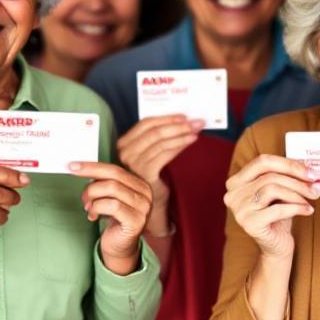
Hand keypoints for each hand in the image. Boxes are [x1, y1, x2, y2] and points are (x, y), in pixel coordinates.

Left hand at [69, 161, 153, 275]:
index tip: (72, 166)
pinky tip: (93, 216)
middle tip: (82, 196)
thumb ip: (104, 183)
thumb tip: (82, 168)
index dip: (92, 166)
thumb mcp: (110, 198)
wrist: (120, 247)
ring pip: (112, 188)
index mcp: (140, 184)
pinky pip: (112, 206)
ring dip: (93, 197)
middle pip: (114, 176)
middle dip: (91, 182)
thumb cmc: (113, 220)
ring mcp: (143, 207)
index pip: (115, 169)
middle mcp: (145, 193)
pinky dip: (97, 208)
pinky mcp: (137, 221)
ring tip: (88, 207)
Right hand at [117, 115, 202, 230]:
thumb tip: (180, 120)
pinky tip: (191, 141)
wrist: (148, 204)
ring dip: (181, 133)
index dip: (166, 118)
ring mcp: (133, 163)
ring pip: (161, 141)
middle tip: (196, 121)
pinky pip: (165, 154)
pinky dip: (180, 145)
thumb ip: (156, 138)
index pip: (145, 123)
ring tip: (196, 130)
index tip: (184, 115)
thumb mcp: (149, 154)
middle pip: (154, 131)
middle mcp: (124, 152)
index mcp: (123, 143)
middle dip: (177, 124)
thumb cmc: (151, 177)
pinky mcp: (144, 173)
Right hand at [223, 155, 319, 260]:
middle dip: (297, 180)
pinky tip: (308, 210)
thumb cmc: (278, 216)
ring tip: (311, 199)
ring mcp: (239, 209)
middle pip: (270, 176)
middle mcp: (233, 193)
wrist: (276, 246)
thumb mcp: (281, 191)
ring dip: (297, 193)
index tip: (311, 171)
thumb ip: (288, 176)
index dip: (289, 164)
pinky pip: (277, 209)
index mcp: (237, 180)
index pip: (263, 161)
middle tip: (317, 185)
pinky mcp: (249, 224)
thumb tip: (310, 166)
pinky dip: (296, 208)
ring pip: (272, 189)